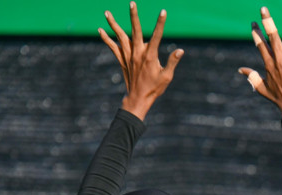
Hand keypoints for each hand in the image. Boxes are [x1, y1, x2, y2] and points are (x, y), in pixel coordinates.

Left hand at [100, 3, 183, 120]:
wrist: (138, 99)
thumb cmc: (155, 89)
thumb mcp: (167, 77)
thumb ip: (172, 62)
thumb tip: (180, 50)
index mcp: (150, 56)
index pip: (156, 36)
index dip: (160, 23)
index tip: (163, 12)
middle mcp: (138, 54)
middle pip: (135, 31)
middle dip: (133, 16)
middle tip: (132, 3)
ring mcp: (128, 56)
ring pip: (120, 36)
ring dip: (113, 24)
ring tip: (107, 12)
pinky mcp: (122, 60)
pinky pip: (112, 47)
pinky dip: (106, 39)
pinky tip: (100, 30)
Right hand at [237, 6, 281, 115]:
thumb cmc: (278, 98)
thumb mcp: (261, 88)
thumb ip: (251, 77)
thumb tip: (240, 70)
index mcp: (269, 63)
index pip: (260, 44)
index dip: (256, 33)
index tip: (253, 23)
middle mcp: (279, 59)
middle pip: (272, 36)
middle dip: (267, 21)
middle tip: (263, 8)